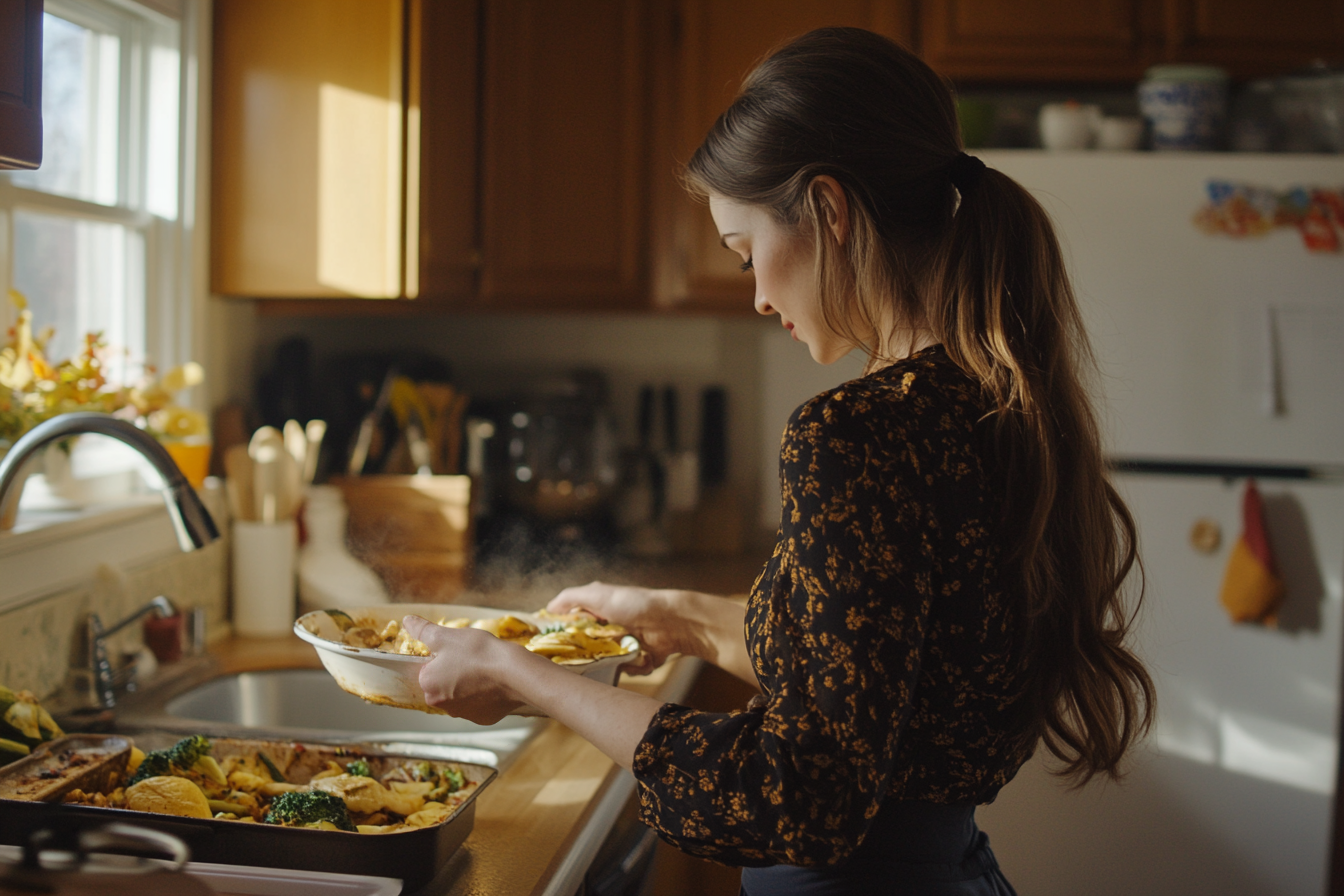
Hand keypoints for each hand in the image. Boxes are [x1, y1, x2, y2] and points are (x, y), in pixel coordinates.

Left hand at [403, 615, 528, 724]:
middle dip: (454, 672)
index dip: (442, 657)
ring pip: (461, 695)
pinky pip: (479, 704)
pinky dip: (484, 695)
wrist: (515, 673)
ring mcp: (464, 714)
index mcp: (428, 685)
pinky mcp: (483, 718)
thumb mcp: (446, 635)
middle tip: (472, 658)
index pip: (428, 669)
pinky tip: (493, 683)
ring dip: (469, 684)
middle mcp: (442, 705)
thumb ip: (423, 630)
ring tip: (485, 668)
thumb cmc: (479, 653)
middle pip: (443, 684)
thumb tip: (407, 621)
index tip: (457, 651)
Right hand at [548, 581, 707, 674]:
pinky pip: (626, 671)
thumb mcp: (598, 594)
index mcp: (597, 612)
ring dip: (615, 661)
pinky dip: (634, 666)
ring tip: (624, 653)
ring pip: (606, 665)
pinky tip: (641, 657)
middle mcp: (609, 629)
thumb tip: (548, 608)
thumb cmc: (635, 604)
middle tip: (591, 655)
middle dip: (589, 656)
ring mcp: (624, 645)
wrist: (672, 622)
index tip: (553, 647)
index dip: (562, 636)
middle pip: (586, 650)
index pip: (572, 626)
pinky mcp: (637, 659)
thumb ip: (571, 598)